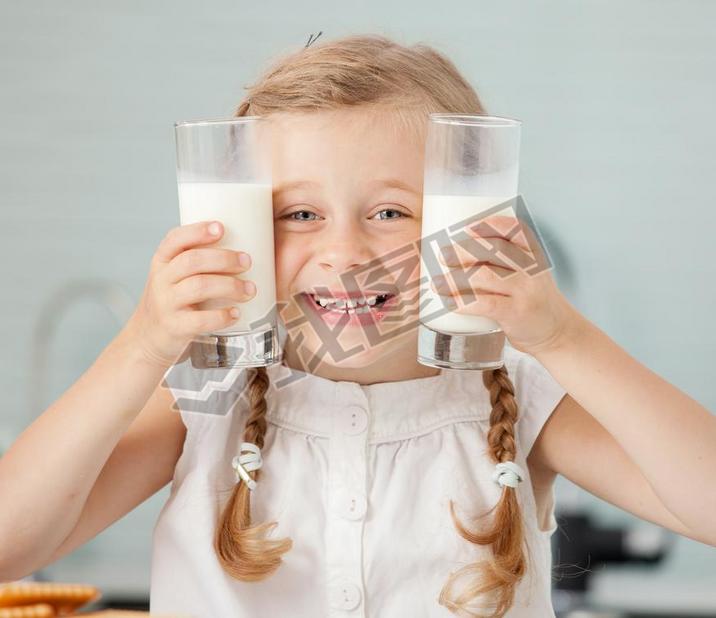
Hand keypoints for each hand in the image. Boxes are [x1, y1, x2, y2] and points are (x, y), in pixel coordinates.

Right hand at [125, 220, 256, 366]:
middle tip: (247, 261)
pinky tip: (236, 313)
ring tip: (249, 289)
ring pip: (199, 287)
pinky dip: (222, 316)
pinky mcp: (174, 327)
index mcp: (162, 261)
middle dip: (224, 259)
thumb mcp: (173, 276)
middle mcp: (161, 280)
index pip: (175, 239)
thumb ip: (195, 261)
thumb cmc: (172, 302)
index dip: (198, 231)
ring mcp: (166, 304)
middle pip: (192, 261)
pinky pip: (200, 320)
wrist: (147, 339)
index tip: (221, 227)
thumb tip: (242, 243)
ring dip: (230, 286)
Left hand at [429, 214, 581, 355]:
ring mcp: (524, 291)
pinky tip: (449, 302)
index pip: (516, 231)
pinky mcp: (516, 313)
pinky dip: (463, 302)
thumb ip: (505, 263)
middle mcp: (531, 269)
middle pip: (494, 251)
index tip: (468, 227)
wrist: (557, 333)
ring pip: (484, 276)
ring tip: (436, 282)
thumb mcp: (530, 274)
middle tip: (443, 254)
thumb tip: (458, 254)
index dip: (491, 225)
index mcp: (533, 255)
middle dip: (464, 250)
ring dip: (454, 278)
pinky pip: (484, 303)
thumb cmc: (533, 300)